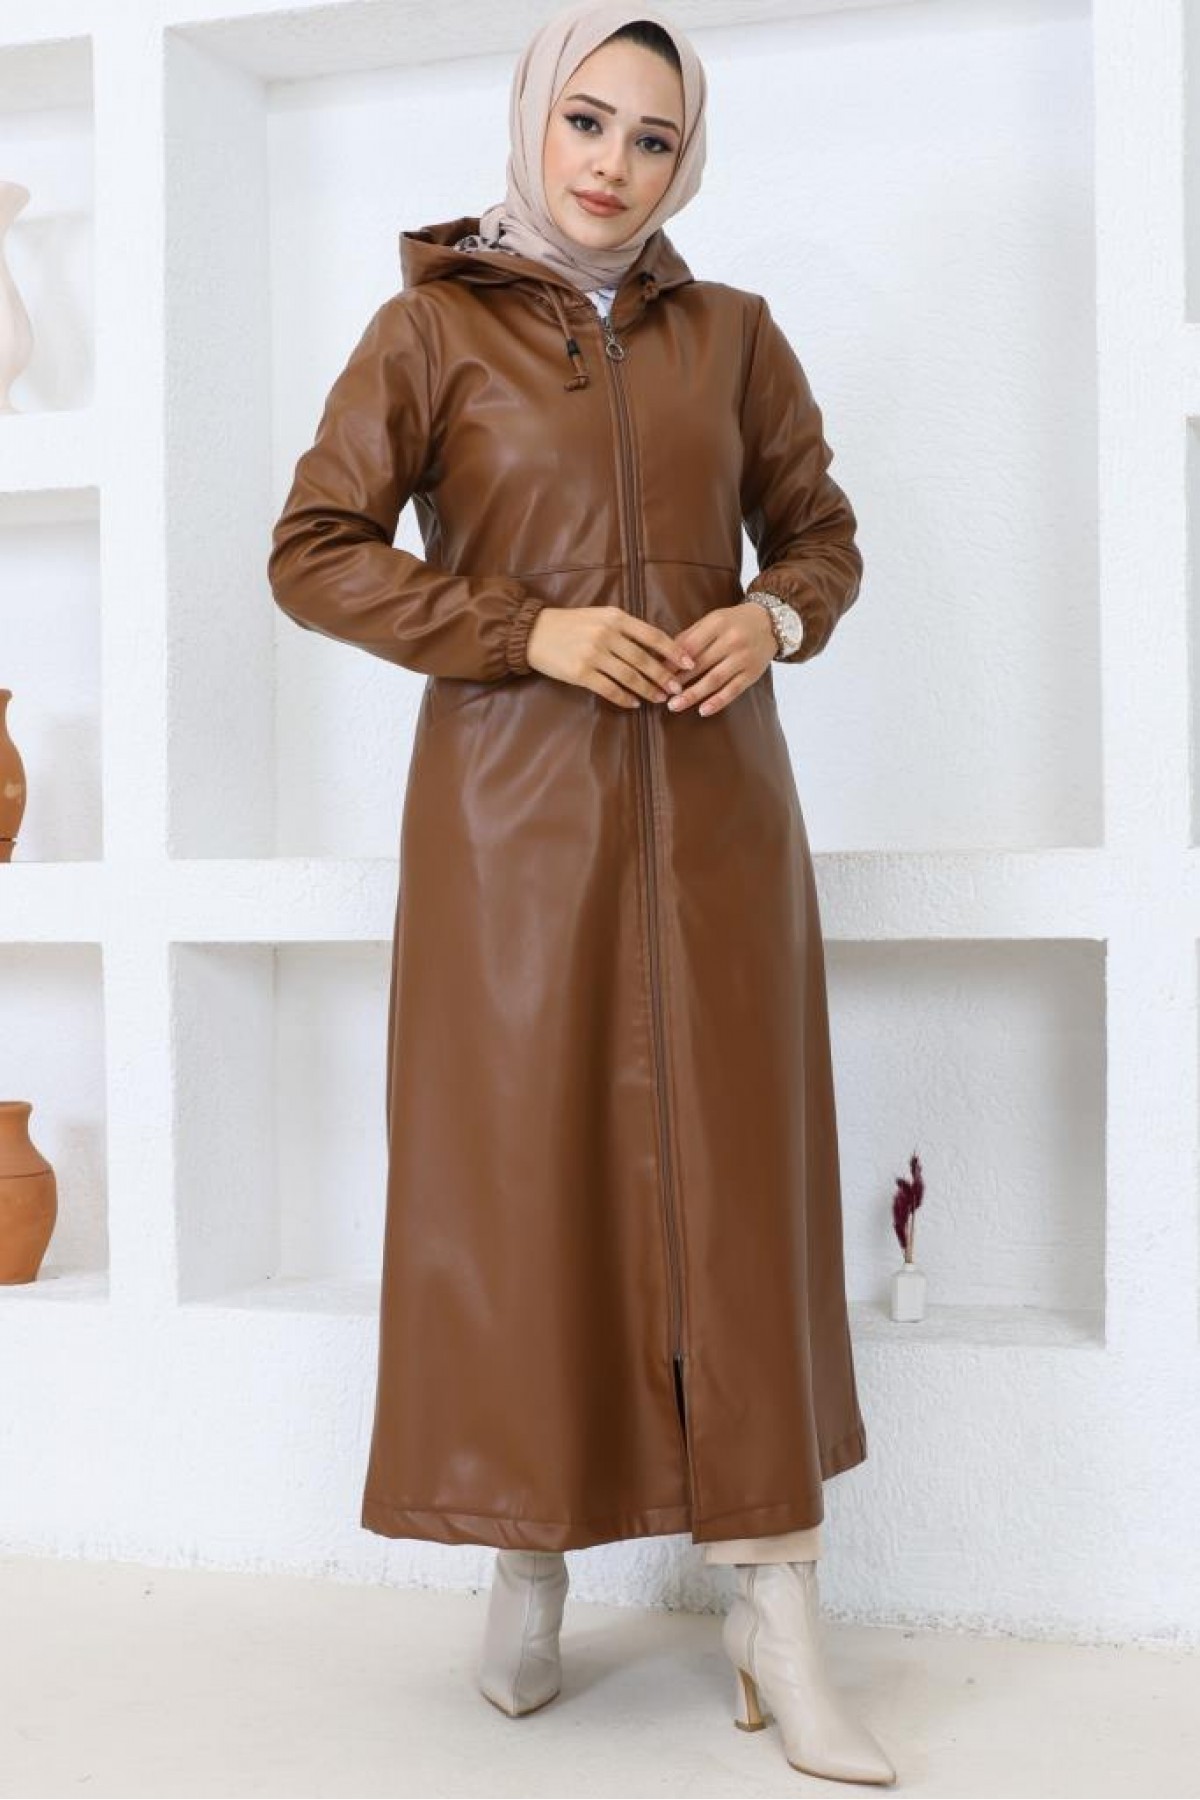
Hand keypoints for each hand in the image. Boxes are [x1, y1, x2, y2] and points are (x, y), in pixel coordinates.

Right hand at [526, 606, 695, 708]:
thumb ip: (625, 629)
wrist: (534, 632)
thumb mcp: (600, 616)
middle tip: (678, 688)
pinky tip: (634, 703)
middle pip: (644, 660)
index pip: (652, 635)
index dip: (673, 651)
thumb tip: (656, 649)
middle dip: (664, 676)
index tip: (689, 664)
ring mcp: (593, 654)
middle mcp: (606, 634)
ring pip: (629, 676)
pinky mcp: (580, 673)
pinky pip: (609, 689)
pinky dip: (624, 698)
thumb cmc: (571, 624)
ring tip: (660, 698)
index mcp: (615, 617)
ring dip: (648, 690)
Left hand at [663, 603, 775, 716]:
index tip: (656, 674)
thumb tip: (663, 656)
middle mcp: (732, 640)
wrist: (771, 623)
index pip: (689, 645)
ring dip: (693, 695)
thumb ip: (690, 636)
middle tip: (659, 694)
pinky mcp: (752, 674)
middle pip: (700, 664)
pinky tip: (702, 711)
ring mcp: (743, 658)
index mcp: (718, 623)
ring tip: (674, 705)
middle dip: (678, 681)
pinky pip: (733, 690)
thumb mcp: (713, 620)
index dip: (671, 662)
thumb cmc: (734, 622)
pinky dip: (717, 702)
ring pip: (714, 680)